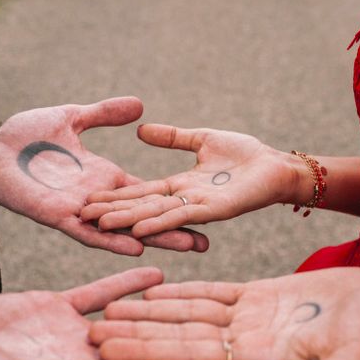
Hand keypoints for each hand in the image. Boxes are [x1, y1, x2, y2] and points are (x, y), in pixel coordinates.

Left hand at [0, 99, 208, 255]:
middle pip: (142, 217)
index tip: (205, 210)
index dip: (173, 203)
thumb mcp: (74, 117)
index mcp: (104, 177)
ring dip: (152, 239)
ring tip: (184, 247)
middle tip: (207, 244)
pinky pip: (87, 233)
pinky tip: (135, 246)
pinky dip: (110, 241)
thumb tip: (140, 106)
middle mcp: (97, 198)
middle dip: (174, 229)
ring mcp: (79, 210)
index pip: (147, 194)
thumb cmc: (25, 133)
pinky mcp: (57, 217)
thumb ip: (105, 114)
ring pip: (122, 230)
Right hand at [0, 267, 223, 359]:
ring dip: (169, 305)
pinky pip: (102, 292)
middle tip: (241, 326)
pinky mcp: (58, 309)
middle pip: (158, 349)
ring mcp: (76, 335)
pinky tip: (156, 269)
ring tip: (208, 290)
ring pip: (136, 317)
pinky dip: (127, 282)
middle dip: (200, 339)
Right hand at [81, 124, 299, 237]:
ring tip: (100, 223)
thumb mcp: (202, 139)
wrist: (279, 166)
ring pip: (155, 215)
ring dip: (127, 221)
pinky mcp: (213, 211)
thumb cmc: (246, 154)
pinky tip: (139, 230)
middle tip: (80, 213)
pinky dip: (160, 224)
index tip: (85, 195)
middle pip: (138, 205)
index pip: (136, 190)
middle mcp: (180, 200)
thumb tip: (141, 129)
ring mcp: (195, 207)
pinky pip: (182, 217)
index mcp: (175, 184)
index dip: (112, 193)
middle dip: (109, 209)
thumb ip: (173, 137)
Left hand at [90, 268, 359, 359]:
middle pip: (178, 340)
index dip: (149, 356)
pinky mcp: (253, 298)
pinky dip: (178, 292)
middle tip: (89, 333)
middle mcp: (243, 345)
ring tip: (106, 310)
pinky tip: (148, 290)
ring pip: (185, 315)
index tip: (109, 352)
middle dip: (134, 337)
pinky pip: (208, 294)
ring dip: (146, 314)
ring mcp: (245, 321)